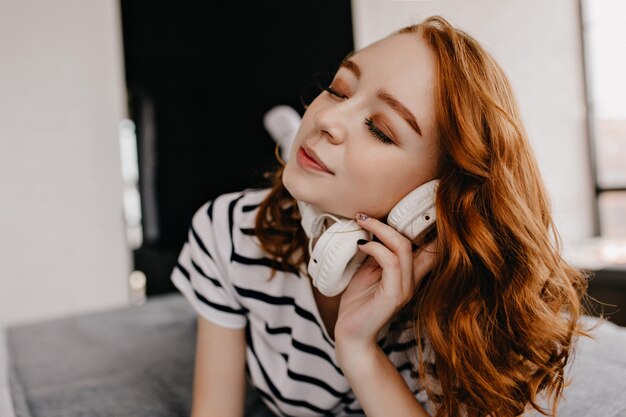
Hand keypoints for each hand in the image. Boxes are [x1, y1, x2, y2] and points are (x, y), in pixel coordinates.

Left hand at [334, 213, 436, 357]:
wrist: (350, 333)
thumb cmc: (358, 303)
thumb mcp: (368, 271)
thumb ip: (378, 253)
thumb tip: (375, 226)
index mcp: (410, 273)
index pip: (432, 245)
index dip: (430, 224)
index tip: (411, 202)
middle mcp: (412, 280)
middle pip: (418, 240)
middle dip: (394, 220)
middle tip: (365, 214)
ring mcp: (405, 289)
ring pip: (403, 249)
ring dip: (380, 231)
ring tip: (361, 223)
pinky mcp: (393, 297)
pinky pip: (391, 264)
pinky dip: (376, 250)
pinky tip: (362, 246)